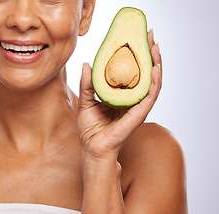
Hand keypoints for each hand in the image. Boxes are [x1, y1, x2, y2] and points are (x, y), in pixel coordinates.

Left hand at [78, 30, 161, 161]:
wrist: (92, 149)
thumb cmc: (90, 129)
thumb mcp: (86, 101)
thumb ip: (87, 84)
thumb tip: (87, 63)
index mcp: (120, 97)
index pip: (132, 73)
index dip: (135, 57)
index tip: (135, 39)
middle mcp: (131, 100)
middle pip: (144, 74)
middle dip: (148, 55)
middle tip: (149, 36)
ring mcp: (137, 107)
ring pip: (152, 83)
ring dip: (156, 64)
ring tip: (155, 47)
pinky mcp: (139, 114)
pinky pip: (150, 96)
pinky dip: (155, 82)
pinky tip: (155, 68)